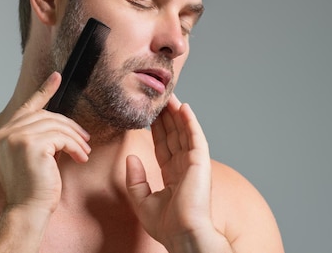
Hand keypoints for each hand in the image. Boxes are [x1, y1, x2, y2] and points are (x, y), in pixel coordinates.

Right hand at [0, 72, 90, 214]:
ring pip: (55, 125)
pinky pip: (61, 137)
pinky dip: (75, 146)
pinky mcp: (30, 144)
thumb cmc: (31, 188)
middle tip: (85, 138)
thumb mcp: (30, 157)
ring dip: (75, 138)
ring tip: (84, 151)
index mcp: (0, 136)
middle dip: (69, 125)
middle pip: (45, 115)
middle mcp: (4, 134)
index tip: (57, 76)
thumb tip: (59, 123)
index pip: (26, 107)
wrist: (27, 210)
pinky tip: (80, 157)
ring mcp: (15, 138)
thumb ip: (36, 137)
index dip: (44, 90)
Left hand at [126, 94, 230, 251]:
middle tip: (158, 97)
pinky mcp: (200, 162)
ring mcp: (194, 163)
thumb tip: (130, 157)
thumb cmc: (167, 226)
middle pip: (173, 135)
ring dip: (177, 113)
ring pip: (184, 132)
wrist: (183, 235)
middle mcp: (184, 167)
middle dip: (166, 116)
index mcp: (173, 176)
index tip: (149, 114)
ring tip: (169, 95)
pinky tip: (184, 107)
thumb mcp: (142, 201)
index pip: (163, 146)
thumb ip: (135, 179)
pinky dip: (190, 121)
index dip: (156, 129)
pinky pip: (195, 137)